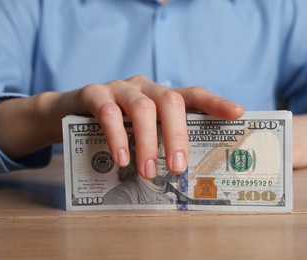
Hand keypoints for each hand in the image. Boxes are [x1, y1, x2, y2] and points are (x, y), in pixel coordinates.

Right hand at [0, 75, 243, 177]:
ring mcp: (119, 87)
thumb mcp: (139, 132)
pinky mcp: (93, 92)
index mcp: (160, 96)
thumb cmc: (113, 127)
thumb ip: (157, 142)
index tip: (238, 113)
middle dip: (178, 134)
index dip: (216, 102)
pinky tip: (121, 159)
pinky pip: (108, 112)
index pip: (193, 94)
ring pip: (142, 108)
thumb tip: (182, 171)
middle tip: (179, 167)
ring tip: (149, 172)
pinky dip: (117, 137)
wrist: (68, 114)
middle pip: (170, 101)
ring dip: (148, 142)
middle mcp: (144, 87)